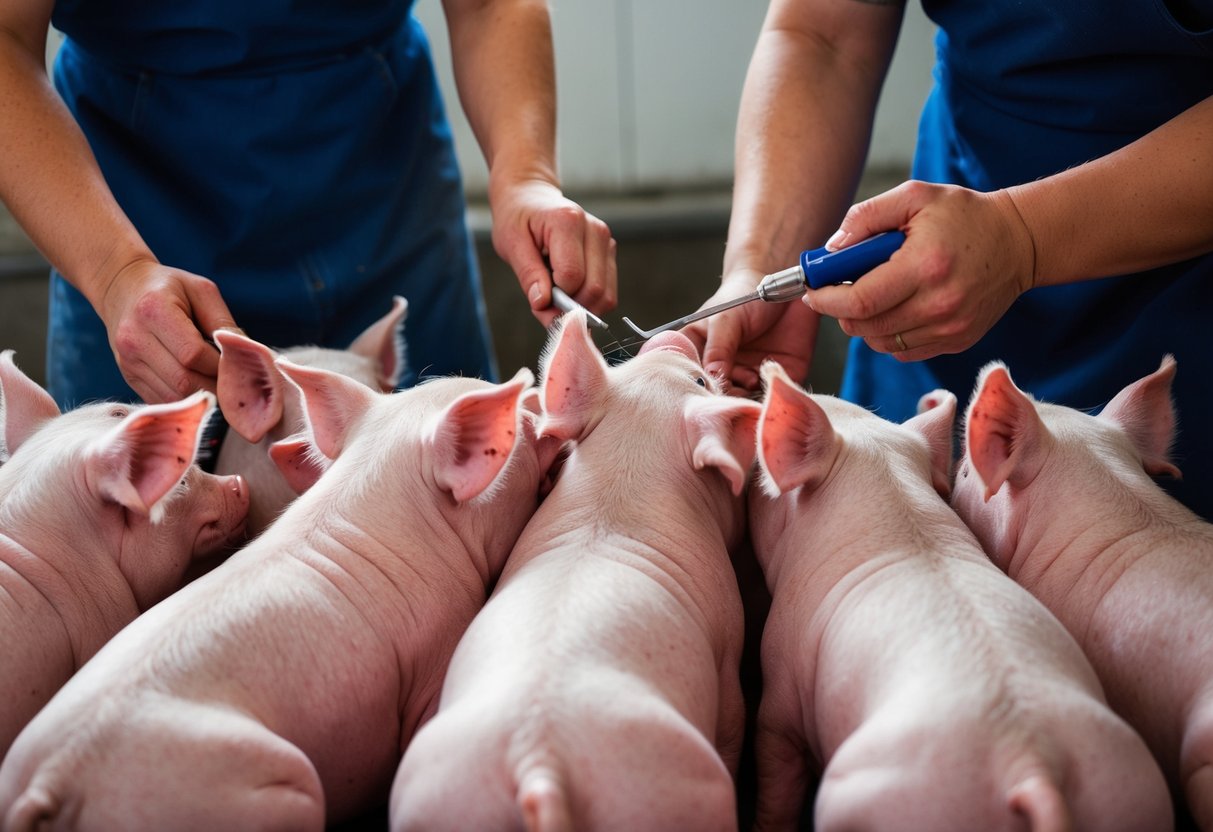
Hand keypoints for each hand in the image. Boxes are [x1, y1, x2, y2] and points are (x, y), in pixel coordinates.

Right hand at [96, 258, 241, 402]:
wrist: (121, 289)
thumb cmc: (169, 287)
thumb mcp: (201, 290)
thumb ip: (222, 322)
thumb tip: (248, 353)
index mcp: (153, 311)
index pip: (193, 354)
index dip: (221, 366)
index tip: (240, 365)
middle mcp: (134, 340)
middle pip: (184, 381)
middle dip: (216, 387)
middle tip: (238, 385)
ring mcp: (128, 363)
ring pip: (173, 397)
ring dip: (203, 398)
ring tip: (223, 389)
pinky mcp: (129, 378)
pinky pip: (163, 401)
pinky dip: (187, 401)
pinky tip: (202, 389)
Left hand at [488, 179, 616, 325]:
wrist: (531, 197)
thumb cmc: (518, 218)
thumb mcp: (511, 244)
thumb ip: (528, 275)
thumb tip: (543, 304)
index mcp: (568, 221)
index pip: (572, 277)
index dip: (554, 297)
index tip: (538, 296)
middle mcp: (595, 230)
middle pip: (594, 290)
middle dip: (570, 307)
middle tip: (546, 301)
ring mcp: (606, 241)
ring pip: (605, 296)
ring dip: (580, 306)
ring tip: (557, 292)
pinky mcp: (609, 253)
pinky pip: (607, 292)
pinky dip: (588, 300)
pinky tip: (569, 288)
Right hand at [684, 269, 817, 395]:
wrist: (784, 285)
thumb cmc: (745, 295)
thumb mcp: (725, 319)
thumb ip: (718, 348)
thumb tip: (712, 377)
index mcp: (700, 354)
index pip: (690, 378)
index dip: (695, 388)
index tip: (704, 389)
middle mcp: (722, 371)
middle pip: (716, 396)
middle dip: (723, 397)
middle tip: (731, 388)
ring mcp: (748, 377)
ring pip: (744, 402)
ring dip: (747, 398)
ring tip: (752, 379)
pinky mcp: (776, 378)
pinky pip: (773, 397)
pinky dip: (772, 396)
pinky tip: (770, 381)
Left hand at [807, 180, 1035, 360]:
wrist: (1019, 241)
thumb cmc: (962, 215)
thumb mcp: (914, 197)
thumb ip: (866, 217)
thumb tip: (831, 250)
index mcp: (925, 266)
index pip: (859, 301)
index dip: (826, 300)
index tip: (812, 291)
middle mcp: (939, 304)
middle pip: (865, 326)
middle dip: (841, 311)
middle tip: (838, 290)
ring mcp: (950, 328)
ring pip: (880, 342)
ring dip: (863, 324)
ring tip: (871, 295)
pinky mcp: (956, 341)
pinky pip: (902, 351)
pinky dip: (888, 334)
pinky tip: (895, 308)